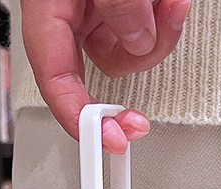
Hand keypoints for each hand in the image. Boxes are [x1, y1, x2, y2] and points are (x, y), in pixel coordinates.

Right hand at [20, 0, 190, 152]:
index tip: (108, 142)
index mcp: (47, 8)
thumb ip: (117, 5)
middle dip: (139, 69)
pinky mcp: (120, 2)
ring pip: (132, 48)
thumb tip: (138, 39)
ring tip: (173, 4)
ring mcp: (96, 7)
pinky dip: (166, 16)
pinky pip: (146, 24)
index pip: (56, 80)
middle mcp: (70, 12)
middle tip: (146, 106)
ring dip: (161, 34)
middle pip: (104, 68)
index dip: (79, 120)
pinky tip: (172, 1)